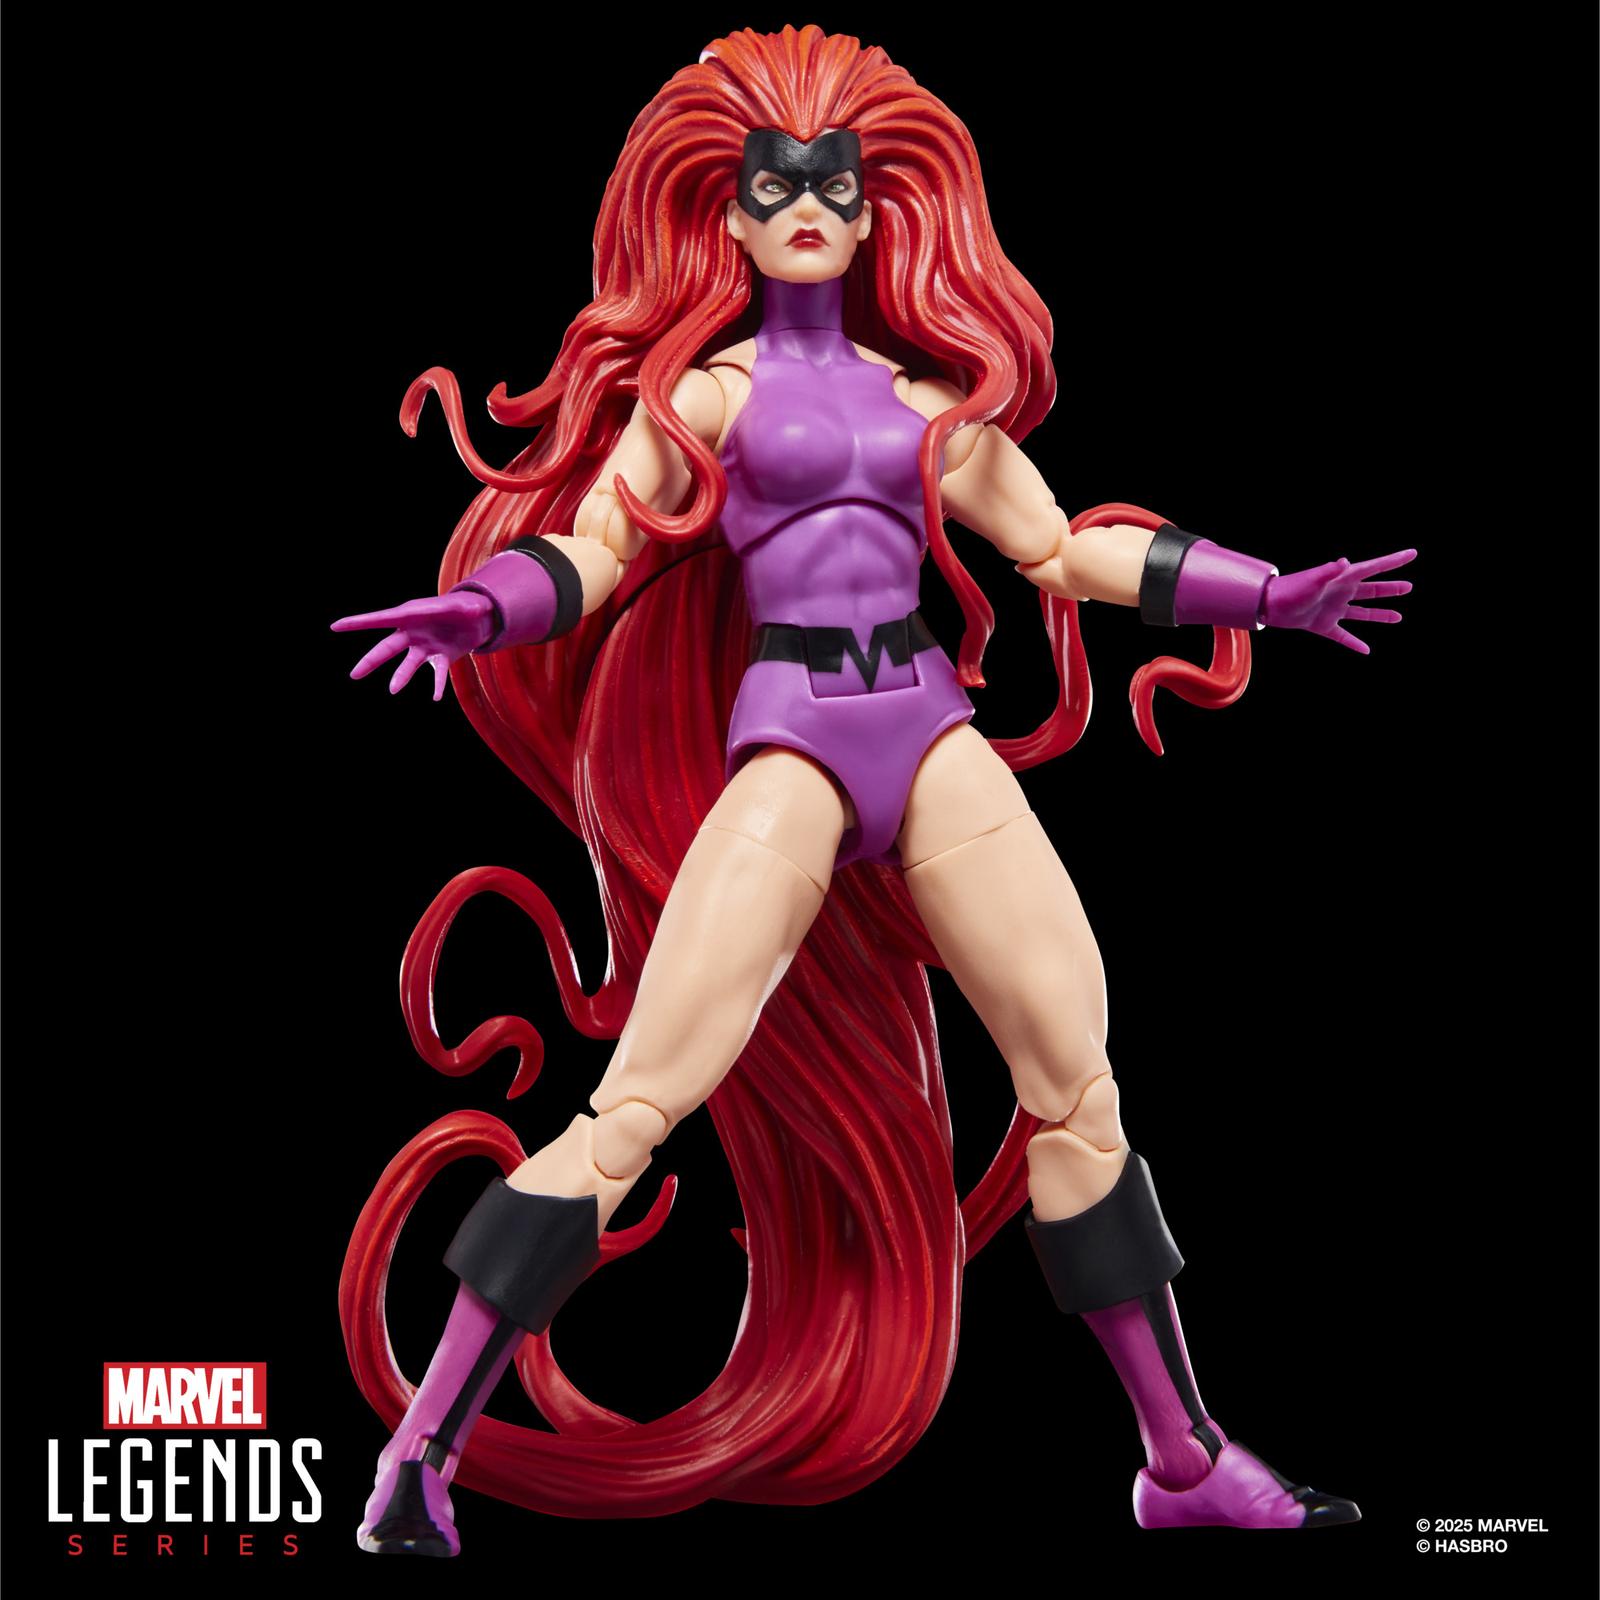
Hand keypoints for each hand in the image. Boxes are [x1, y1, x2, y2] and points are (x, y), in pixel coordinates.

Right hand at [330, 593, 495, 699]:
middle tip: (354, 674)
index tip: (335, 626)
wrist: (479, 619)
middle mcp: (413, 633)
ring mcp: (424, 647)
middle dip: (371, 661)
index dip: (358, 622)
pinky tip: (436, 697)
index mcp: (411, 614)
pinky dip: (437, 685)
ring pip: (407, 664)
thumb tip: (476, 609)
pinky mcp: (439, 658)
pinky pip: (435, 674)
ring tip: (392, 690)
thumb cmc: (467, 606)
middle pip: (387, 648)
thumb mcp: (468, 604)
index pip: (380, 619)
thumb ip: (468, 607)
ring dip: (400, 677)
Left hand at [1261, 548, 1415, 653]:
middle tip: (1409, 587)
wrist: (1269, 606)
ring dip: (1381, 614)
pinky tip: (1366, 651)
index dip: (1394, 561)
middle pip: (1372, 590)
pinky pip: (1344, 636)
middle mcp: (1341, 593)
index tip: (1413, 554)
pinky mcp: (1324, 626)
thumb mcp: (1312, 579)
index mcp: (1343, 579)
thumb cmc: (1290, 590)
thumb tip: (1345, 562)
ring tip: (1398, 617)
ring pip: (1363, 613)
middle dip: (1391, 588)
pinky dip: (1354, 644)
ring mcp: (1334, 610)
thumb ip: (1329, 571)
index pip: (1374, 567)